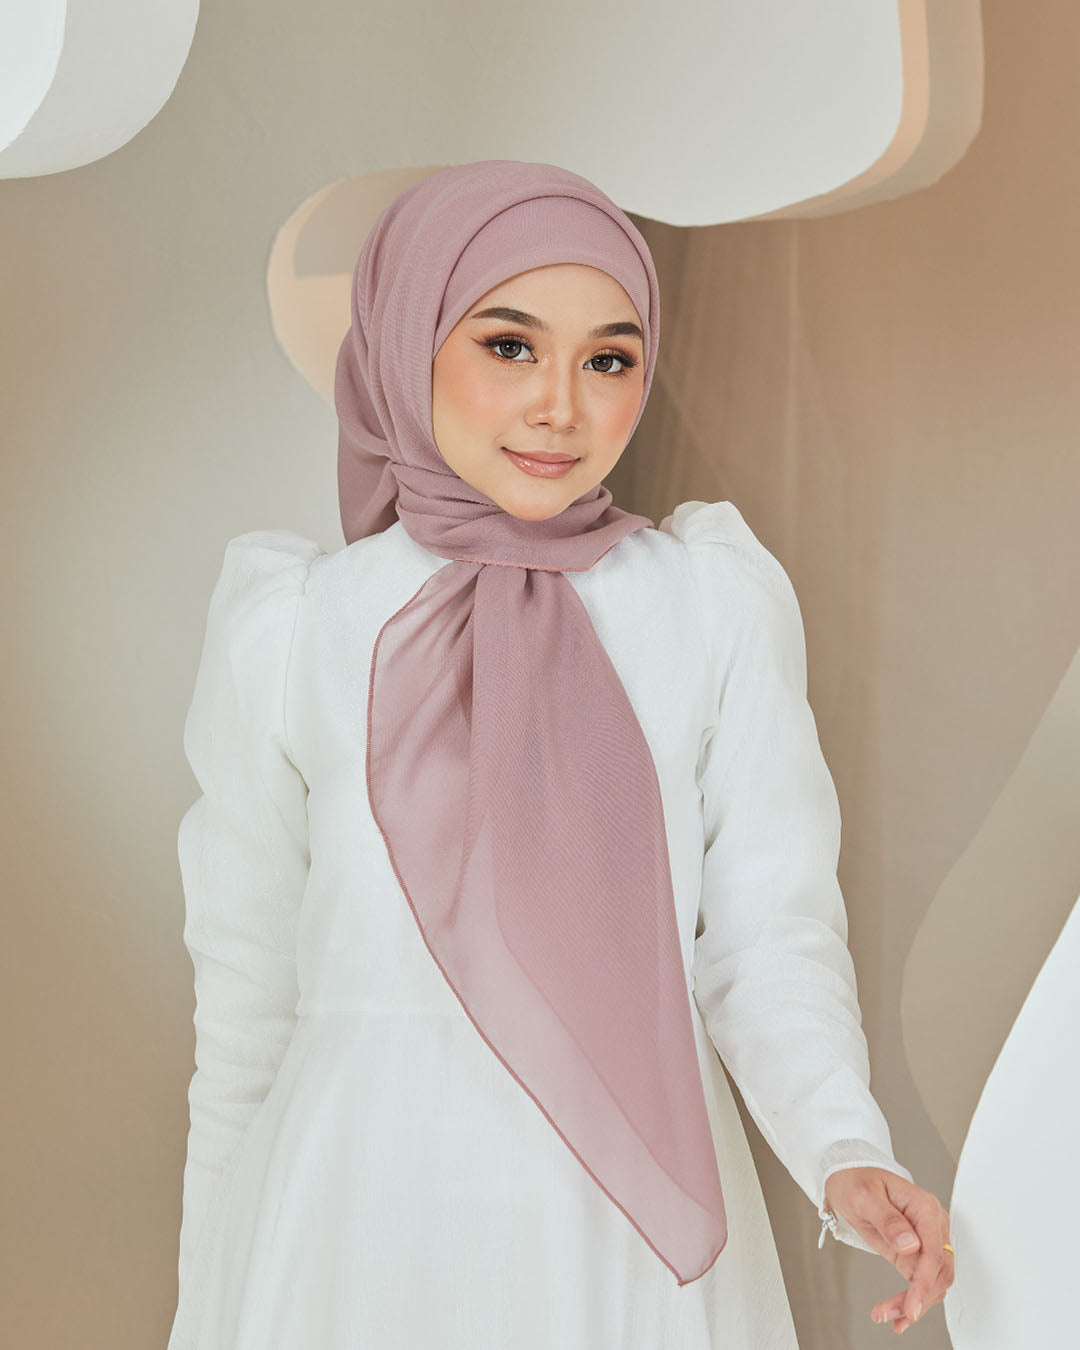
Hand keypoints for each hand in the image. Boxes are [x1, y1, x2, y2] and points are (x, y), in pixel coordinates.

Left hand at [823, 1166, 953, 1334]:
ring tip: (888, 1315)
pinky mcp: (916, 1252)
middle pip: (940, 1271)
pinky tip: (899, 1313)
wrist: (848, 1178)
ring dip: (916, 1303)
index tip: (912, 1306)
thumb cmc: (856, 1181)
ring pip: (934, 1281)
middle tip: (894, 1315)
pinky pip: (922, 1280)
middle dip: (919, 1298)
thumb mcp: (864, 1197)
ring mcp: (927, 1239)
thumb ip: (888, 1219)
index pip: (934, 1252)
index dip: (924, 1283)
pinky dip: (913, 1298)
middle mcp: (932, 1224)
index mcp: (924, 1207)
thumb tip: (911, 1244)